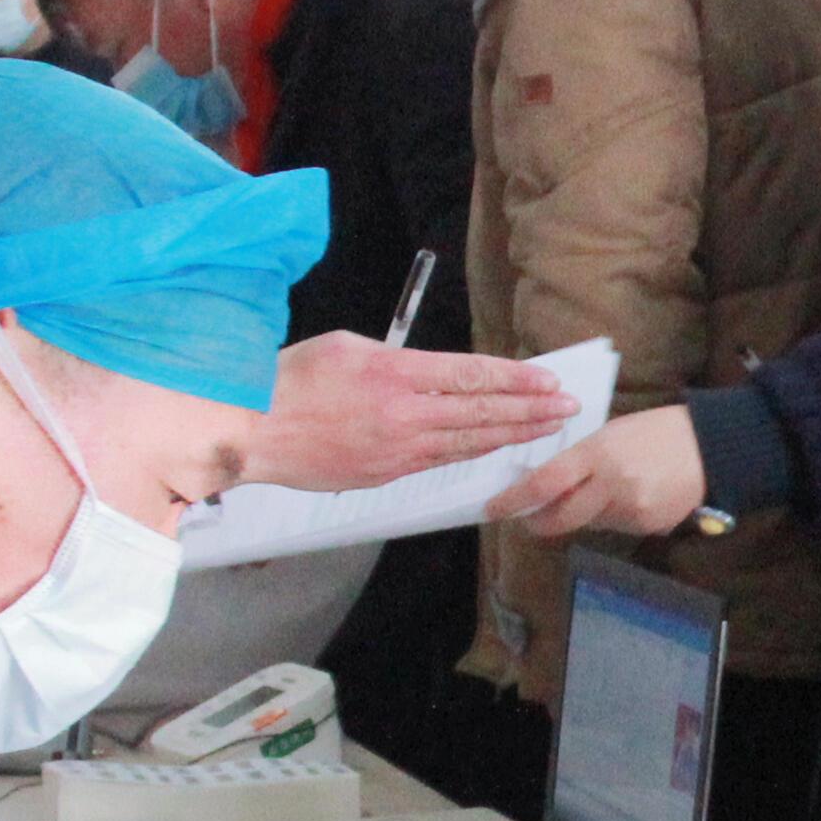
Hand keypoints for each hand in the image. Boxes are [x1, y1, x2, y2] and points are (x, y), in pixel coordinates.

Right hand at [251, 335, 581, 492]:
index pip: (472, 375)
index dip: (516, 379)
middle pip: (482, 412)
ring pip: (468, 441)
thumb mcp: (348, 346)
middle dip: (531, 410)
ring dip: (512, 434)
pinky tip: (496, 447)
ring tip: (546, 429)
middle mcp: (404, 414)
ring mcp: (397, 450)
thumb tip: (433, 371)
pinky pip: (441, 461)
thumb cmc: (290, 381)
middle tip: (567, 407)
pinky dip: (474, 452)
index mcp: (395, 373)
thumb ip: (399, 359)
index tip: (547, 380)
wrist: (253, 431)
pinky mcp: (386, 474)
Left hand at [492, 404, 708, 539]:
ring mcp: (631, 510)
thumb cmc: (657, 430)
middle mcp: (611, 486)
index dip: (514, 500)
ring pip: (589, 523)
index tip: (493, 509)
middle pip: (560, 518)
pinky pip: (616, 527)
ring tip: (605, 490)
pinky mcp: (648, 526)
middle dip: (539, 522)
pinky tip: (633, 495)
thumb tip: (547, 485)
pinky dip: (613, 516)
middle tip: (529, 519)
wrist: (711, 447)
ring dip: (584, 513)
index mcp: (598, 453)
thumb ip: (580, 459)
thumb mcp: (611, 433)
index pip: (544, 483)